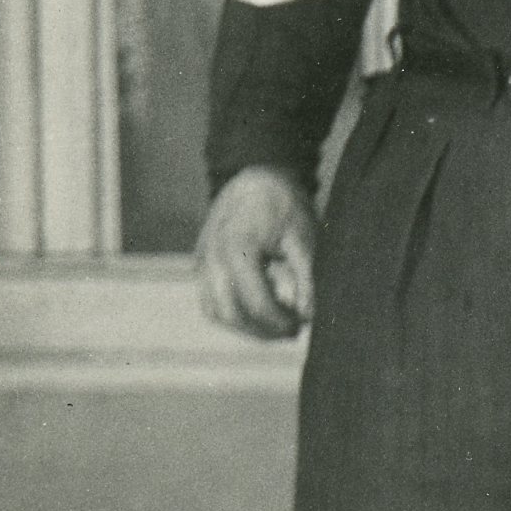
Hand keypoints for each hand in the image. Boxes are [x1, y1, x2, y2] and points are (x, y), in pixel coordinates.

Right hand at [195, 165, 315, 340]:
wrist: (256, 179)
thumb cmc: (284, 206)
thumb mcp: (304, 239)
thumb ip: (307, 279)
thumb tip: (309, 316)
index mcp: (237, 248)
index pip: (255, 302)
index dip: (280, 322)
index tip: (302, 325)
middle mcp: (211, 257)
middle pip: (230, 314)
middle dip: (262, 331)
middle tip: (292, 332)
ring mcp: (201, 261)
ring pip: (215, 311)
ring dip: (245, 327)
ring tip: (278, 325)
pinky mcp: (201, 264)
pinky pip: (210, 300)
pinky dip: (233, 313)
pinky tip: (261, 311)